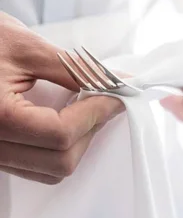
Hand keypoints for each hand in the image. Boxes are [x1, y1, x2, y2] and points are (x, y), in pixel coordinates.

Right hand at [0, 12, 122, 183]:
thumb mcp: (28, 48)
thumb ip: (75, 70)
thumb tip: (116, 81)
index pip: (60, 134)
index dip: (97, 113)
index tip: (118, 93)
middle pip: (59, 161)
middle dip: (91, 128)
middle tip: (107, 97)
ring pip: (48, 170)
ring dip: (78, 140)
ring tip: (88, 104)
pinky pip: (34, 164)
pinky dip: (59, 145)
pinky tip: (67, 115)